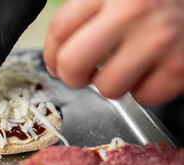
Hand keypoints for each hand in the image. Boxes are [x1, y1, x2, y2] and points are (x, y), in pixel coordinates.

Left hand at [44, 0, 183, 104]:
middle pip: (72, 63)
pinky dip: (143, 90)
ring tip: (124, 67)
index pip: (60, 29)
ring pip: (106, 88)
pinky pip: (143, 97)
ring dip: (110, 84)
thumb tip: (57, 48)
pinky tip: (149, 71)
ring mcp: (157, 40)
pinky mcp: (179, 66)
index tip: (54, 63)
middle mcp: (132, 12)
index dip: (50, 54)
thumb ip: (89, 10)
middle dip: (71, 77)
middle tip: (81, 75)